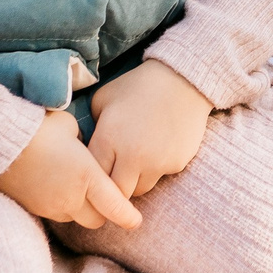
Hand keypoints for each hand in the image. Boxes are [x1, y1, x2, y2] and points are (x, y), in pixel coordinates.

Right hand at [0, 109, 141, 229]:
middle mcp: (70, 197)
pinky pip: (54, 214)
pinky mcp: (33, 208)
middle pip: (96, 220)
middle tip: (104, 198)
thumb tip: (82, 148)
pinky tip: (55, 188)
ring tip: (75, 188)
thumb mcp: (71, 127)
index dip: (127, 217)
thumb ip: (84, 143)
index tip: (135, 221)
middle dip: (103, 212)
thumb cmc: (39, 128)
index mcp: (86, 176)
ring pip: (74, 218)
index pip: (114, 206)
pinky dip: (60, 206)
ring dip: (80, 209)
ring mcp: (50, 206)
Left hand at [87, 60, 213, 198]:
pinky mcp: (176, 164)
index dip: (93, 176)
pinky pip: (161, 176)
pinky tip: (159, 148)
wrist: (183, 79)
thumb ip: (93, 126)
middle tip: (114, 176)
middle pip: (115, 193)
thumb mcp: (104, 97)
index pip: (93, 176)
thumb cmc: (138, 86)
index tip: (95, 174)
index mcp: (108, 139)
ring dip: (135, 181)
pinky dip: (157, 169)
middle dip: (113, 187)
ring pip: (139, 189)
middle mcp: (131, 157)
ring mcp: (156, 163)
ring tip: (137, 160)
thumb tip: (88, 147)